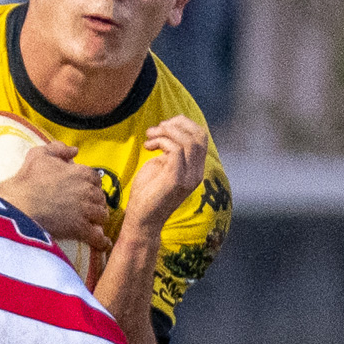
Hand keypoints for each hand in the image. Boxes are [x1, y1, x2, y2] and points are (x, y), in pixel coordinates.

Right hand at [0, 143, 110, 251]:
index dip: (91, 185)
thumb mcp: (39, 155)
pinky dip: (102, 241)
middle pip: (101, 198)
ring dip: (98, 219)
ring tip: (92, 223)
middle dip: (95, 202)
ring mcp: (85, 211)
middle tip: (87, 208)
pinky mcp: (80, 229)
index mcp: (81, 172)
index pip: (96, 179)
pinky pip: (98, 236)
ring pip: (102, 216)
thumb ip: (58, 148)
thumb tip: (75, 150)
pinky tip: (102, 243)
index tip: (84, 191)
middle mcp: (87, 191)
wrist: (18, 205)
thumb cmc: (27, 180)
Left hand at [124, 117, 207, 232]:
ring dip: (166, 131)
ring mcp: (189, 177)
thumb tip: (167, 132)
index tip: (163, 125)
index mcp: (195, 169)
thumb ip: (169, 152)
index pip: (201, 137)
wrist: (142, 220)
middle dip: (177, 124)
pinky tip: (148, 147)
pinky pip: (176, 150)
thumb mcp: (161, 166)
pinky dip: (161, 142)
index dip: (184, 124)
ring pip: (189, 141)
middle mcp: (196, 173)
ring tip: (149, 136)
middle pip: (199, 135)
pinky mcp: (176, 180)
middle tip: (155, 128)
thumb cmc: (147, 193)